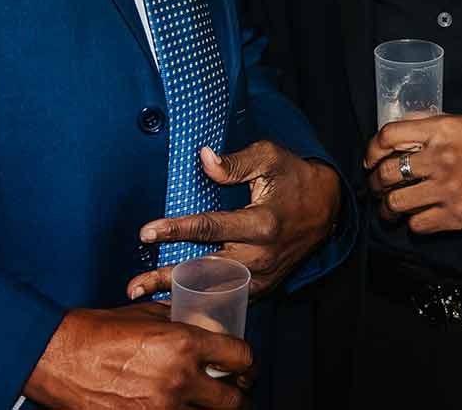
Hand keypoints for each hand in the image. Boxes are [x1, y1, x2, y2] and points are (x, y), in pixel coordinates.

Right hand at [22, 303, 251, 409]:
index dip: (247, 363)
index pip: (241, 357)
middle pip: (234, 401)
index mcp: (183, 344)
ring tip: (205, 404)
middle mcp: (179, 379)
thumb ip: (178, 321)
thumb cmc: (96, 332)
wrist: (58, 358)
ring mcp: (162, 409)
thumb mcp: (145, 313)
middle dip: (238, 396)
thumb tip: (200, 325)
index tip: (244, 366)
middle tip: (234, 392)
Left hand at [129, 143, 340, 299]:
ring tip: (145, 300)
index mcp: (262, 223)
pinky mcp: (264, 286)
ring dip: (180, 296)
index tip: (146, 233)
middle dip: (168, 279)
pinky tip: (175, 304)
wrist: (327, 208)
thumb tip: (203, 158)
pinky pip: (229, 298)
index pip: (210, 227)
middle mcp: (261, 256)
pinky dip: (202, 303)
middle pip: (206, 270)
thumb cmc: (294, 177)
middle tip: (135, 286)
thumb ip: (235, 162)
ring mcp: (263, 276)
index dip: (175, 230)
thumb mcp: (270, 158)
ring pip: (215, 290)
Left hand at [364, 115, 461, 233]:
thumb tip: (404, 126)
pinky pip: (419, 224)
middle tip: (376, 188)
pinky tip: (417, 219)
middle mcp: (441, 159)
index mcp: (441, 131)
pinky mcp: (458, 216)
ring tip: (389, 209)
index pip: (389, 136)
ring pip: (397, 202)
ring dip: (388, 208)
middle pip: (387, 173)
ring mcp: (449, 189)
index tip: (370, 160)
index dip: (371, 149)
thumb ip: (433, 124)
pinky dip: (413, 223)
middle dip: (375, 183)